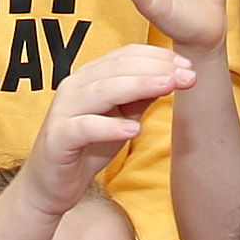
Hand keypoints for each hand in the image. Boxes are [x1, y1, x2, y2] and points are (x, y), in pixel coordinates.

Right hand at [21, 46, 192, 210]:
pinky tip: (134, 129)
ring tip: (169, 87)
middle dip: (156, 69)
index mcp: (88, 77)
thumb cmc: (88, 147)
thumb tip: (173, 75)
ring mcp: (63, 112)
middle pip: (116, 68)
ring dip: (138, 86)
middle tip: (188, 75)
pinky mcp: (58, 139)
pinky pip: (84, 127)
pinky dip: (110, 127)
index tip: (189, 64)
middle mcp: (73, 87)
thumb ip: (141, 97)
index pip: (125, 55)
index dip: (158, 57)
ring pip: (102, 90)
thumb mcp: (121, 118)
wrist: (51, 185)